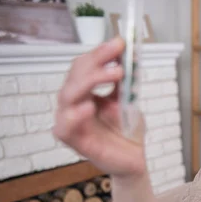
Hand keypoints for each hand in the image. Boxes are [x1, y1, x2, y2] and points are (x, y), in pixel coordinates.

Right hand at [53, 37, 146, 177]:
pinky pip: (65, 126)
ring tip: (114, 74)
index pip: (84, 66)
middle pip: (75, 76)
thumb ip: (124, 80)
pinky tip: (89, 106)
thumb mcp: (128, 100)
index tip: (119, 42)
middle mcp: (73, 104)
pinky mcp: (75, 141)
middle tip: (119, 57)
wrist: (135, 158)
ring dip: (90, 81)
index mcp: (84, 92)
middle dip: (96, 62)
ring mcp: (71, 122)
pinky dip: (75, 115)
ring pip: (68, 95)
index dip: (100, 53)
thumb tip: (127, 52)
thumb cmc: (127, 130)